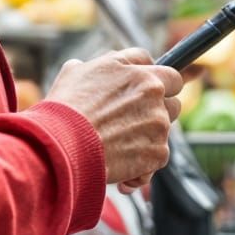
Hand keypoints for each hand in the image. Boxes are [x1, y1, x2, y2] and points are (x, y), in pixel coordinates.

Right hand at [45, 49, 182, 184]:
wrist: (62, 145)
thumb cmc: (65, 108)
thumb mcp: (78, 71)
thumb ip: (106, 64)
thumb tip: (112, 64)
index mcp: (139, 73)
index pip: (166, 72)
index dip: (156, 85)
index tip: (146, 95)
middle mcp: (154, 94)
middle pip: (172, 101)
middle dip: (157, 111)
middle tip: (132, 123)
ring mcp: (158, 123)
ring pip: (164, 130)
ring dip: (147, 139)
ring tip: (117, 148)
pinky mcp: (158, 151)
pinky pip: (158, 157)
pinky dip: (142, 167)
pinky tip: (120, 170)